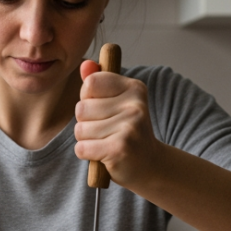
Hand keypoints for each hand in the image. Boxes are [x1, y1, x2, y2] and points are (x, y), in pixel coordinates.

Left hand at [73, 60, 160, 186]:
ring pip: (80, 130)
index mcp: (134, 88)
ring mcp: (129, 127)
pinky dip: (87, 154)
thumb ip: (99, 82)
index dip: (87, 99)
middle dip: (86, 123)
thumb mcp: (116, 103)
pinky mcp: (120, 149)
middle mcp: (135, 105)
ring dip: (86, 141)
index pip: (90, 84)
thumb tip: (85, 64)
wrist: (149, 166)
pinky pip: (82, 148)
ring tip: (106, 143)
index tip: (103, 110)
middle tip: (107, 132)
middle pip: (81, 109)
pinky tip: (103, 156)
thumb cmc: (127, 133)